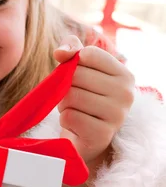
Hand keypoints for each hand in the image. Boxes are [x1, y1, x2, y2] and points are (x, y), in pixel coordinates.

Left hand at [54, 35, 134, 185]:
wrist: (87, 137)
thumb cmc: (83, 96)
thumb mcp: (79, 68)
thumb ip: (71, 48)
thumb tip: (60, 52)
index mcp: (124, 75)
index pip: (88, 54)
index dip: (73, 62)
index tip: (77, 74)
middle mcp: (126, 94)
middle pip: (77, 74)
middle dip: (66, 85)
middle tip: (74, 96)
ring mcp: (117, 116)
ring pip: (71, 96)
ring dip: (64, 103)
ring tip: (74, 109)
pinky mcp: (102, 135)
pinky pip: (69, 116)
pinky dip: (65, 119)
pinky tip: (76, 124)